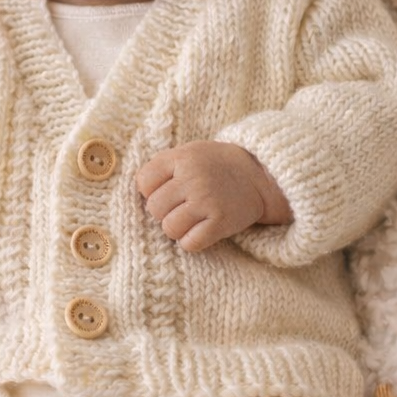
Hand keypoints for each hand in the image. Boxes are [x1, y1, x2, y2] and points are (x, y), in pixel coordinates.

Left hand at [136, 140, 291, 252]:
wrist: (260, 175)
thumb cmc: (216, 166)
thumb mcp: (188, 153)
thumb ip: (162, 166)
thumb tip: (136, 192)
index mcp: (181, 158)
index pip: (143, 183)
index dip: (152, 191)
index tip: (167, 191)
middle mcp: (192, 179)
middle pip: (154, 209)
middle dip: (165, 212)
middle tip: (183, 207)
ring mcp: (207, 201)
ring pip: (169, 229)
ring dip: (178, 229)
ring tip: (193, 219)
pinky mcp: (220, 222)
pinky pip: (189, 244)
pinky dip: (192, 242)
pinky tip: (202, 230)